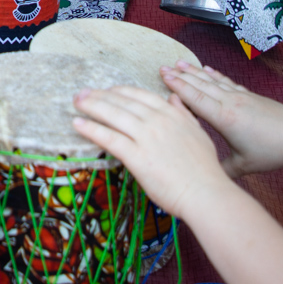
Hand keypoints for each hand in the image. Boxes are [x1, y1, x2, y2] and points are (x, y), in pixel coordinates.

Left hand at [70, 84, 235, 219]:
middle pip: (122, 102)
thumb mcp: (198, 133)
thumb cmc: (204, 170)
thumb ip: (184, 114)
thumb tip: (173, 97)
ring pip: (113, 115)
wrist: (206, 193)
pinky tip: (78, 124)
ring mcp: (146, 137)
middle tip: (82, 93)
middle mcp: (158, 121)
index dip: (120, 91)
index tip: (108, 90)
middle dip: (99, 95)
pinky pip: (109, 138)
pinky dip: (92, 129)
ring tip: (76, 102)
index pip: (140, 95)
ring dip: (91, 106)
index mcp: (172, 114)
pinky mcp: (137, 156)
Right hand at [157, 62, 282, 178]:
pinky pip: (227, 82)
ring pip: (213, 81)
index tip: (163, 77)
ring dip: (195, 72)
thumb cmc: (273, 152)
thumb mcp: (244, 166)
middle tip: (163, 67)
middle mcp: (230, 103)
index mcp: (225, 119)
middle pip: (201, 86)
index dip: (178, 88)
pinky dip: (216, 75)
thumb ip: (222, 168)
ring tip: (180, 63)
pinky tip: (208, 70)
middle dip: (181, 76)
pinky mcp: (250, 96)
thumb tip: (204, 172)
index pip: (196, 99)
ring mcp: (241, 97)